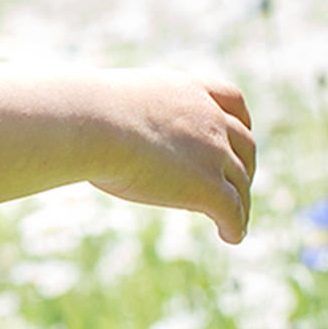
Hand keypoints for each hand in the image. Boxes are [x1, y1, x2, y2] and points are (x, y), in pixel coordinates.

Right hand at [85, 69, 256, 243]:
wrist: (92, 124)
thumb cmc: (83, 114)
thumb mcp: (112, 103)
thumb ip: (121, 115)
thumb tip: (93, 126)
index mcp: (187, 92)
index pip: (231, 100)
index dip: (240, 119)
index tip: (242, 130)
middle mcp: (208, 119)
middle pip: (244, 145)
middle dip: (244, 166)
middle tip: (236, 184)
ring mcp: (213, 153)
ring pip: (240, 183)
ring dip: (241, 203)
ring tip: (235, 221)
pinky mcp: (207, 186)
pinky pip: (232, 210)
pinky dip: (236, 224)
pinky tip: (230, 236)